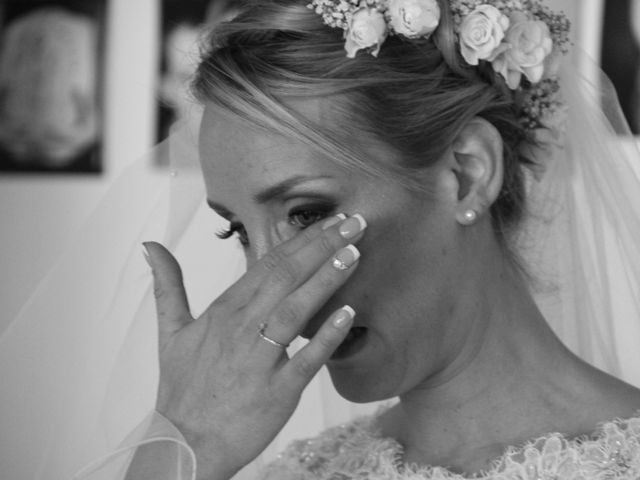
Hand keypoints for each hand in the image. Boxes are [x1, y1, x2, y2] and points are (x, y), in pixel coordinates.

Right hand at [144, 214, 365, 479]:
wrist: (183, 445)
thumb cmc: (182, 389)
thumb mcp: (170, 332)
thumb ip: (168, 286)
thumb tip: (152, 246)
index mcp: (223, 311)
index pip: (268, 264)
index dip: (302, 240)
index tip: (330, 221)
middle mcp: (241, 328)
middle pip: (286, 277)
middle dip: (322, 246)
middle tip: (355, 222)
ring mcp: (258, 359)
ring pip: (295, 310)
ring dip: (326, 279)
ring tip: (354, 253)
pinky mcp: (276, 392)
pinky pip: (305, 360)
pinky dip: (326, 336)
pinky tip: (349, 314)